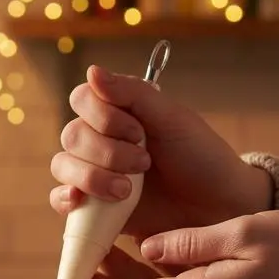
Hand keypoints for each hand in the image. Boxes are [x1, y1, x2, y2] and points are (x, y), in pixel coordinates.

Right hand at [49, 65, 273, 240]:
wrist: (218, 208)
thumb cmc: (201, 159)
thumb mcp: (173, 119)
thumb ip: (133, 94)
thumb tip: (91, 71)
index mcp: (120, 111)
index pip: (82, 99)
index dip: (103, 116)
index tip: (139, 132)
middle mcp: (103, 139)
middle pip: (72, 135)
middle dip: (106, 151)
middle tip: (145, 164)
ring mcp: (96, 173)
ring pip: (63, 165)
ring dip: (92, 176)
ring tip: (127, 191)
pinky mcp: (94, 207)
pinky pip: (61, 199)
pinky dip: (65, 198)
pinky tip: (80, 200)